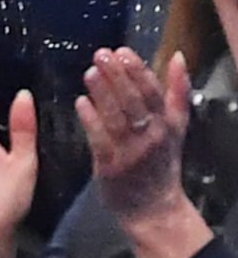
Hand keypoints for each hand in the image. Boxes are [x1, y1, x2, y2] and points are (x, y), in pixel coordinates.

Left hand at [79, 47, 214, 257]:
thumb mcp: (177, 126)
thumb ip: (177, 91)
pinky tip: (80, 102)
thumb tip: (178, 57)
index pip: (153, 90)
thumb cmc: (161, 163)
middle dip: (117, 75)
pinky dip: (90, 119)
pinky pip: (99, 138)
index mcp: (167, 123)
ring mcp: (131, 151)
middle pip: (134, 100)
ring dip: (102, 92)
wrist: (153, 206)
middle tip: (101, 54)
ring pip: (117, 116)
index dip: (137, 70)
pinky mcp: (111, 166)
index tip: (122, 51)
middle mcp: (151, 135)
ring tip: (90, 72)